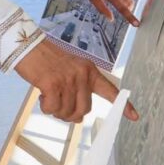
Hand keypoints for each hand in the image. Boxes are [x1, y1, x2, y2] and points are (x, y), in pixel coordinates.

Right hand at [15, 38, 138, 122]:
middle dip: (70, 114)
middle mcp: (82, 75)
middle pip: (83, 110)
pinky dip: (45, 107)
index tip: (135, 117)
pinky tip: (41, 94)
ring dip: (55, 110)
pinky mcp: (52, 84)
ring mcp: (68, 79)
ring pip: (66, 112)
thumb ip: (78, 91)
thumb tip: (78, 118)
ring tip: (48, 95)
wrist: (28, 46)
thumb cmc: (47, 61)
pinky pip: (52, 109)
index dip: (123, 105)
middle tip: (58, 105)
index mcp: (89, 70)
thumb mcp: (70, 70)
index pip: (110, 90)